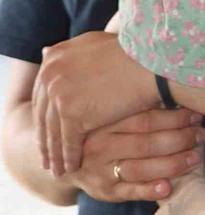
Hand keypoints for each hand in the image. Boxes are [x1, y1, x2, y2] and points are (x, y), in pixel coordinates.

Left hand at [33, 31, 160, 177]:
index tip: (47, 131)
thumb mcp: (92, 44)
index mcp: (53, 59)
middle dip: (44, 138)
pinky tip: (71, 169)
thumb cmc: (133, 53)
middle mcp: (51, 75)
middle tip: (46, 156)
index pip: (42, 94)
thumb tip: (44, 52)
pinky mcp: (73, 114)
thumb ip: (68, 53)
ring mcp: (59, 94)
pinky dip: (69, 158)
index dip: (45, 115)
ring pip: (52, 132)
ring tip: (56, 169)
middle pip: (42, 115)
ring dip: (53, 154)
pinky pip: (68, 142)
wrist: (151, 62)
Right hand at [70, 105, 204, 204]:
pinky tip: (168, 187)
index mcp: (103, 123)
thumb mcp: (107, 117)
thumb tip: (175, 93)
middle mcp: (101, 146)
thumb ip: (132, 109)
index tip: (195, 114)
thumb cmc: (98, 135)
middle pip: (146, 143)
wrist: (66, 163)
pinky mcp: (105, 192)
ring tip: (195, 157)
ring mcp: (102, 170)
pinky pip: (130, 192)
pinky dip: (150, 190)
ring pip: (141, 167)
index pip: (143, 119)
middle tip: (201, 135)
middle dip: (179, 139)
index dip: (173, 117)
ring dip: (172, 163)